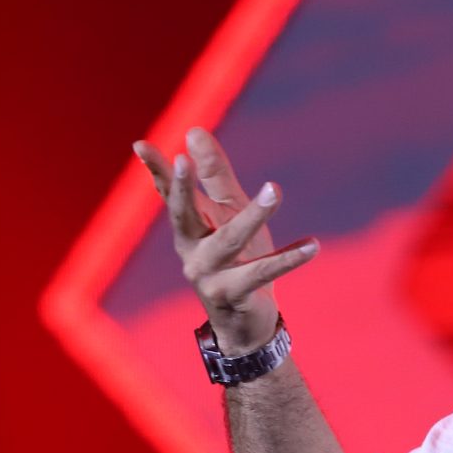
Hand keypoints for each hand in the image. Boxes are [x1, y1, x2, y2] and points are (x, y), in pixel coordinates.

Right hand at [133, 127, 319, 355]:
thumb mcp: (227, 211)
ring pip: (231, 238)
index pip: (169, 194)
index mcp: (188, 227)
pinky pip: (263, 271)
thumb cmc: (236, 258)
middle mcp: (190, 249)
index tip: (140, 146)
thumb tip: (193, 130)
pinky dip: (289, 258)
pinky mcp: (232, 294)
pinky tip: (312, 244)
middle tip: (184, 160)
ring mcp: (208, 274)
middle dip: (183, 188)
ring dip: (254, 214)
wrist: (244, 321)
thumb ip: (213, 174)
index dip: (156, 170)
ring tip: (275, 189)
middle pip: (184, 214)